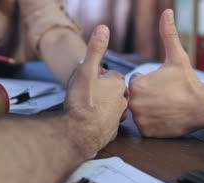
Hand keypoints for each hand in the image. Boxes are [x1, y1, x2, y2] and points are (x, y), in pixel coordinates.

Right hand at [65, 25, 127, 157]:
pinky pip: (107, 120)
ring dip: (101, 105)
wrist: (80, 133)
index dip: (96, 77)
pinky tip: (90, 121)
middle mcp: (123, 100)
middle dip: (100, 91)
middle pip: (111, 90)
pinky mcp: (113, 130)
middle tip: (85, 96)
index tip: (87, 83)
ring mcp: (119, 116)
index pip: (109, 74)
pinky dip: (100, 119)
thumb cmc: (82, 102)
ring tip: (87, 108)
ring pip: (110, 105)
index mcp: (118, 83)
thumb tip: (104, 28)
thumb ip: (95, 49)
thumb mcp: (86, 70)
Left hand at [128, 10, 203, 137]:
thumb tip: (167, 12)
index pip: (135, 83)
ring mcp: (139, 120)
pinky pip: (144, 126)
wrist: (202, 107)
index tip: (162, 85)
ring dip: (148, 109)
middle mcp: (133, 104)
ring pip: (139, 112)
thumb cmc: (188, 82)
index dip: (149, 83)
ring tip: (165, 106)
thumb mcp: (177, 56)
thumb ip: (168, 34)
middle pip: (135, 98)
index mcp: (136, 85)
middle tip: (165, 96)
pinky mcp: (146, 133)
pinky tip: (164, 116)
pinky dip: (152, 123)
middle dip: (147, 96)